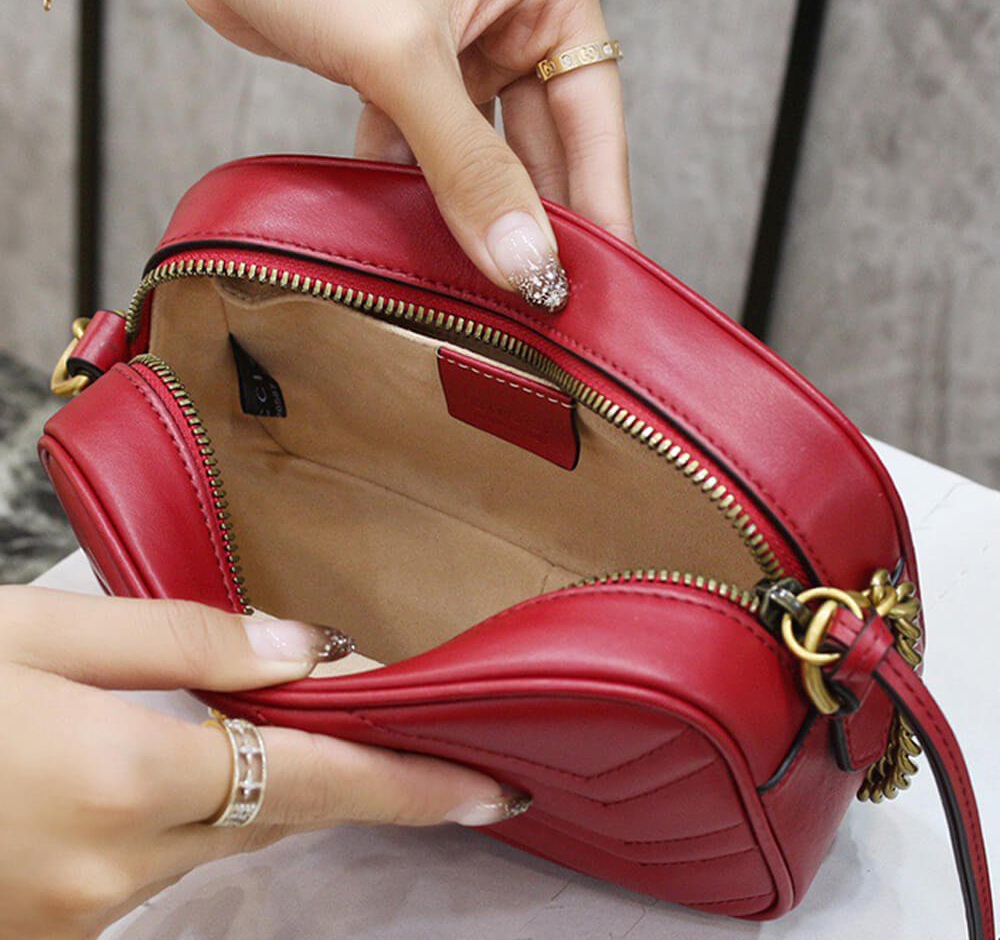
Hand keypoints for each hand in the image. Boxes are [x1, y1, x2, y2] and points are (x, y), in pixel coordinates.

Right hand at [0, 586, 526, 939]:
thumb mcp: (35, 632)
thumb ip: (178, 641)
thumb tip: (298, 652)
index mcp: (122, 783)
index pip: (316, 785)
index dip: (412, 784)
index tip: (491, 790)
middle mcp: (109, 873)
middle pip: (273, 814)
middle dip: (343, 776)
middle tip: (403, 731)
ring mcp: (72, 918)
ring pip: (212, 838)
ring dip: (254, 783)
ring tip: (279, 721)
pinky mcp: (45, 929)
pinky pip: (152, 861)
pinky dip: (185, 810)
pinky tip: (171, 763)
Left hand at [70, 0, 633, 307]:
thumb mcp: (402, 59)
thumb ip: (469, 168)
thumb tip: (524, 260)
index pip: (593, 110)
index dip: (600, 197)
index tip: (604, 271)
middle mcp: (510, 1)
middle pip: (544, 133)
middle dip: (536, 210)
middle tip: (540, 288)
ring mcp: (458, 30)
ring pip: (486, 143)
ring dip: (476, 203)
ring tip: (481, 270)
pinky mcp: (407, 57)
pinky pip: (434, 136)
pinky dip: (422, 179)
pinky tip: (414, 222)